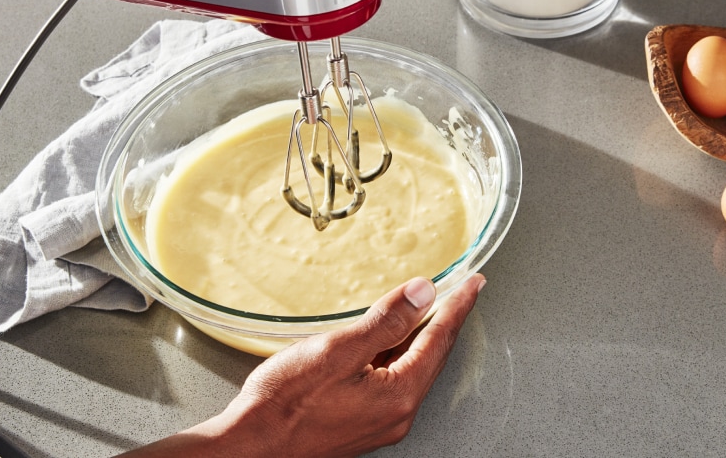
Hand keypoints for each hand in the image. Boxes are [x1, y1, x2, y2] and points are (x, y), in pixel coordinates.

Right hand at [117, 275, 484, 456]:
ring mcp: (380, 421)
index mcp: (399, 394)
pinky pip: (392, 381)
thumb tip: (422, 295)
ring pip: (411, 368)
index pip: (439, 339)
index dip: (457, 305)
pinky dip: (397, 354)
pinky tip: (387, 341)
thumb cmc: (284, 405)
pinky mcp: (361, 423)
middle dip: (445, 319)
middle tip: (462, 291)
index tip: (473, 283)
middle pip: (431, 356)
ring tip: (428, 308)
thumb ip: (386, 321)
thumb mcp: (338, 350)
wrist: (251, 447)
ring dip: (420, 336)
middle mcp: (397, 413)